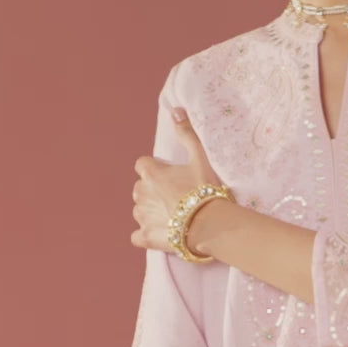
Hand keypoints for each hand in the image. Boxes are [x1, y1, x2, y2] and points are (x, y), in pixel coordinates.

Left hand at [131, 106, 231, 252]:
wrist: (210, 224)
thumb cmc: (206, 189)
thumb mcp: (200, 158)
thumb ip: (186, 133)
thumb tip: (175, 109)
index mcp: (150, 173)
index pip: (142, 165)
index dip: (155, 170)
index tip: (171, 176)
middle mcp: (140, 193)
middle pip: (140, 188)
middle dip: (153, 191)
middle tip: (176, 197)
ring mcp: (141, 217)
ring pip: (139, 211)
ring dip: (151, 212)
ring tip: (173, 216)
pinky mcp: (145, 237)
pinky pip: (137, 236)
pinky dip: (145, 235)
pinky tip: (160, 234)